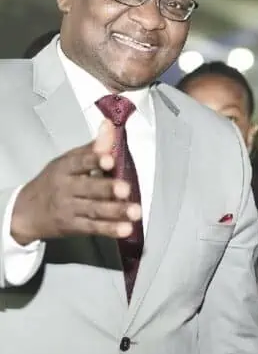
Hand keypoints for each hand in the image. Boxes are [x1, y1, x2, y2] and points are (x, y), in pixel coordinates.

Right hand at [10, 119, 140, 244]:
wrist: (26, 212)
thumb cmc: (56, 180)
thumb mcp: (69, 160)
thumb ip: (93, 146)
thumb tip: (109, 124)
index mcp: (65, 168)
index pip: (80, 162)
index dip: (94, 160)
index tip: (109, 159)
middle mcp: (66, 188)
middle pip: (88, 188)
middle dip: (107, 189)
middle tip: (125, 189)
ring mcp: (69, 209)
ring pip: (94, 210)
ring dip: (116, 211)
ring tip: (135, 212)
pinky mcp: (74, 227)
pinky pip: (93, 228)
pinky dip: (110, 229)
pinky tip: (126, 229)